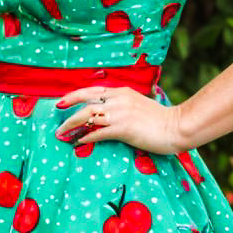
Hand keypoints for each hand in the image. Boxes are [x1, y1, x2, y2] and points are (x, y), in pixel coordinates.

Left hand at [54, 86, 186, 154]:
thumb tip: (106, 113)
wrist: (176, 126)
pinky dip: (85, 137)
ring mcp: (120, 113)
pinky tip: (79, 142)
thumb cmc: (160, 119)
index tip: (61, 101)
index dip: (74, 96)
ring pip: (88, 116)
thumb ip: (122, 105)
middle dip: (67, 109)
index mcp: (122, 92)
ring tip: (62, 134)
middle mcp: (118, 99)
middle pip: (85, 101)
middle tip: (56, 118)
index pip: (92, 90)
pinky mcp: (123, 128)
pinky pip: (98, 132)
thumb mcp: (138, 105)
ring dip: (71, 125)